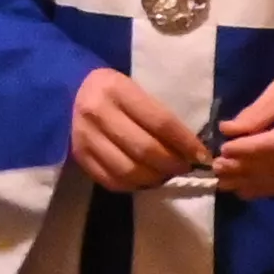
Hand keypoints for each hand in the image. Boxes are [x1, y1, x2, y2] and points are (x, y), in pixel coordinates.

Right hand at [66, 65, 206, 191]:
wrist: (71, 92)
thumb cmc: (114, 90)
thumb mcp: (135, 88)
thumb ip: (158, 114)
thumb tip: (191, 148)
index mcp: (116, 89)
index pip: (160, 121)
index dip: (185, 142)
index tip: (202, 155)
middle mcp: (97, 112)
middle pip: (144, 149)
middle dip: (172, 164)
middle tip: (185, 167)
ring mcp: (85, 137)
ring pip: (128, 170)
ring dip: (155, 178)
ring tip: (166, 174)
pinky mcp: (80, 156)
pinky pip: (112, 180)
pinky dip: (134, 185)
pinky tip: (146, 179)